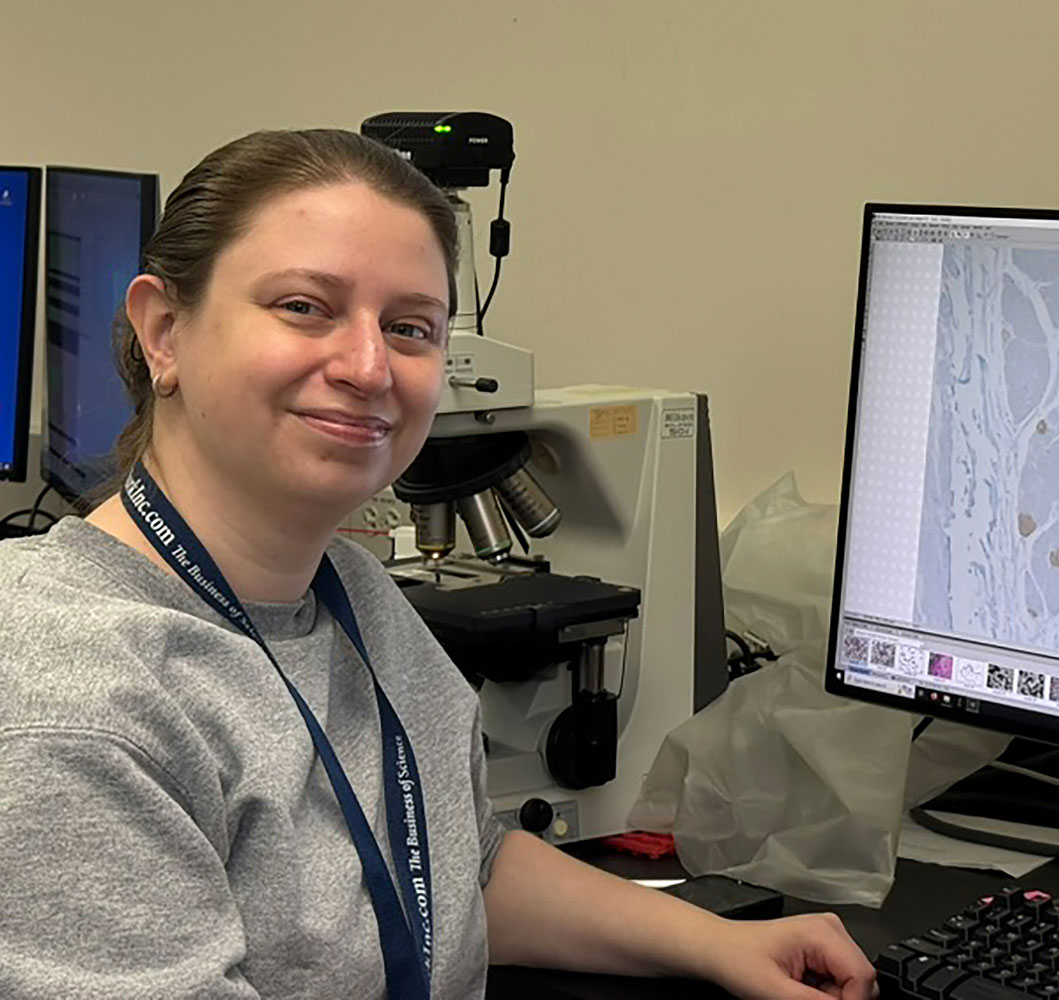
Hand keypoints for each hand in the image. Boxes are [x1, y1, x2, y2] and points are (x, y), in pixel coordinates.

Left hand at [702, 912, 878, 999]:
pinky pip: (840, 981)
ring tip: (798, 991)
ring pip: (853, 984)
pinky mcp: (823, 949)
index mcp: (822, 932)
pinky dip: (825, 992)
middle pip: (862, 980)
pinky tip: (801, 986)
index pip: (864, 976)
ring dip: (832, 997)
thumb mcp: (776, 992)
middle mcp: (830, 929)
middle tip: (804, 997)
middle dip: (840, 999)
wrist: (719, 948)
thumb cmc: (737, 958)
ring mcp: (828, 937)